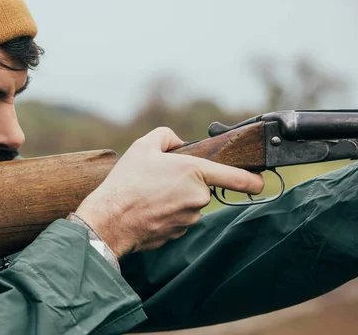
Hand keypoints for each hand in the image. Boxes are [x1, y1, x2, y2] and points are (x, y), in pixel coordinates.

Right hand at [75, 127, 263, 257]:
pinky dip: (166, 214)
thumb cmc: (127, 182)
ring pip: (189, 205)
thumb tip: (178, 143)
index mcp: (195, 172)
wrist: (109, 219)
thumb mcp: (143, 146)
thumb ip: (166, 136)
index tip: (260, 180)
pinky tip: (146, 208)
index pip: (238, 179)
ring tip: (148, 194)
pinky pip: (178, 219)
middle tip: (160, 179)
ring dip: (175, 199)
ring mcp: (189, 219)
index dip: (254, 180)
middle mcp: (198, 197)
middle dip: (187, 184)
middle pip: (203, 188)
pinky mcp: (177, 234)